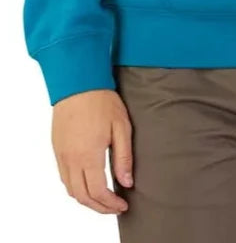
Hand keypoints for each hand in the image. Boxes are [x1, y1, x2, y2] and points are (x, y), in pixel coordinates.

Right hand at [51, 89, 132, 214]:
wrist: (77, 81)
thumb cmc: (101, 100)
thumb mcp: (121, 127)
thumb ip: (123, 157)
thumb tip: (126, 183)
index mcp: (88, 155)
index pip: (98, 192)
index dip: (110, 204)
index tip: (123, 205)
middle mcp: (71, 159)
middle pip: (82, 196)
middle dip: (99, 207)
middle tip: (114, 206)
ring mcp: (61, 154)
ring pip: (70, 189)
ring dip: (86, 199)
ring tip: (103, 197)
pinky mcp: (56, 147)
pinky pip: (63, 176)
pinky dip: (75, 187)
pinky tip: (88, 182)